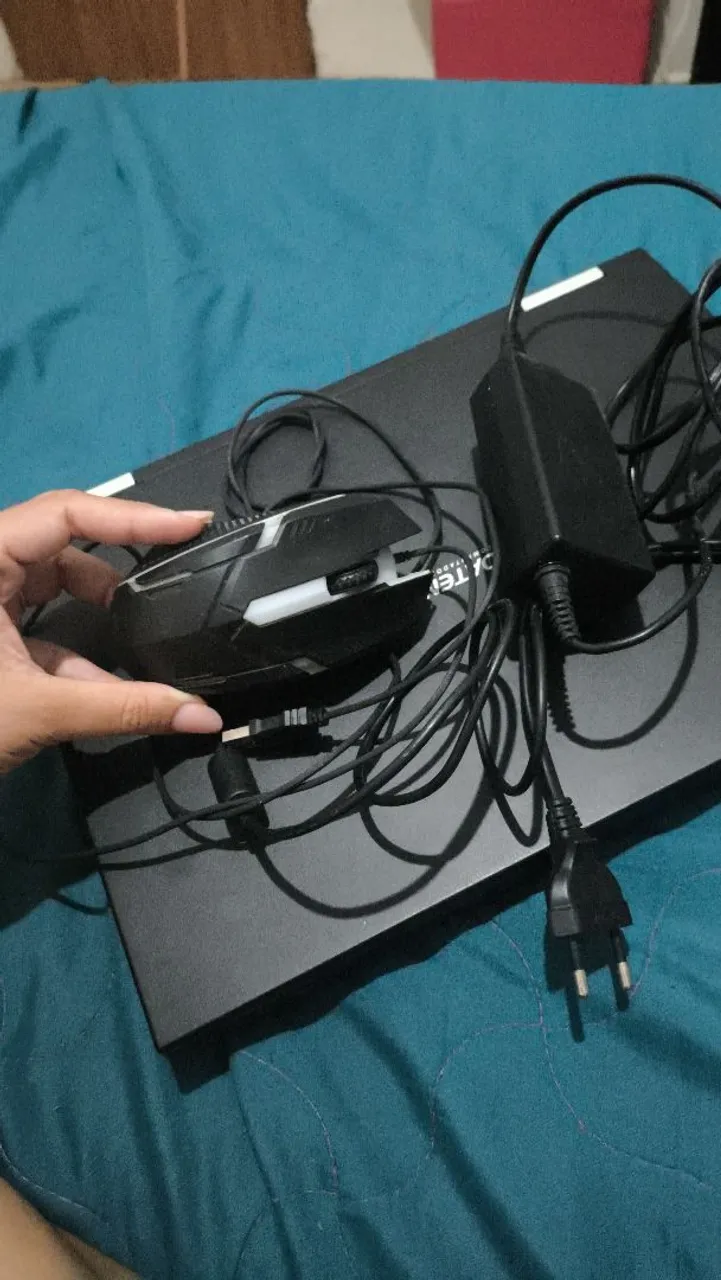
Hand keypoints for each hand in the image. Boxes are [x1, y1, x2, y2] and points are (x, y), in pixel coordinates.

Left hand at [0, 489, 223, 773]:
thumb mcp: (40, 712)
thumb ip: (128, 709)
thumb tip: (204, 717)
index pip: (66, 513)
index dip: (135, 517)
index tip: (191, 524)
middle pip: (62, 546)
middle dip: (118, 573)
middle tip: (176, 574)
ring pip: (50, 589)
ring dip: (96, 622)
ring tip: (143, 645)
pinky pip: (36, 627)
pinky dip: (73, 655)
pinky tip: (107, 690)